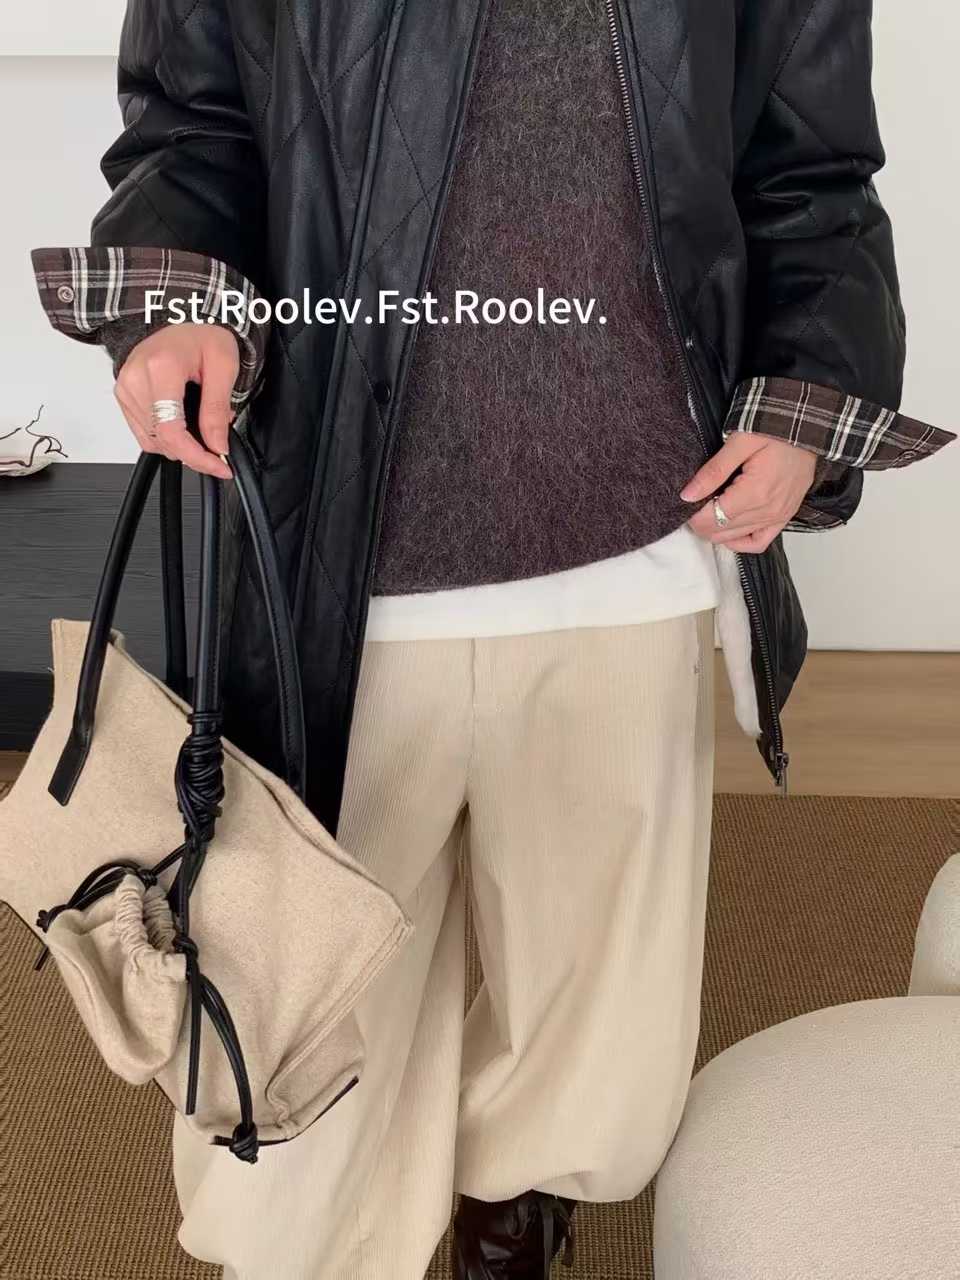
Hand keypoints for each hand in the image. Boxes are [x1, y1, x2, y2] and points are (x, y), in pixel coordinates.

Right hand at [113, 324, 237, 478]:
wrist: (180, 319)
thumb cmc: (201, 336)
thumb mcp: (224, 367)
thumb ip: (217, 409)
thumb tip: (216, 445)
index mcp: (161, 367)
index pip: (171, 430)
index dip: (197, 457)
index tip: (218, 466)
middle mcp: (136, 379)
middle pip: (162, 440)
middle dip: (193, 454)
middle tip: (217, 451)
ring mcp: (126, 388)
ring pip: (153, 441)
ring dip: (180, 446)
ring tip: (201, 428)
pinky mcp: (124, 397)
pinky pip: (144, 435)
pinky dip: (166, 439)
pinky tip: (183, 426)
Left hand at [681, 432, 816, 551]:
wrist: (806, 426)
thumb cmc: (775, 429)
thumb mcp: (739, 442)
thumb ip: (713, 471)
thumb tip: (688, 494)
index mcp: (756, 492)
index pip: (714, 518)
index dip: (694, 516)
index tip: (687, 504)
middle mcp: (768, 509)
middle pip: (722, 530)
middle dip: (702, 522)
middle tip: (694, 506)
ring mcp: (778, 516)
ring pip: (737, 538)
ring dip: (717, 531)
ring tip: (707, 513)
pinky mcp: (784, 517)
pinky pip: (759, 542)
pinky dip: (740, 542)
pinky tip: (728, 532)